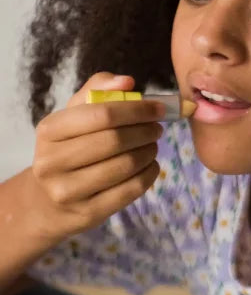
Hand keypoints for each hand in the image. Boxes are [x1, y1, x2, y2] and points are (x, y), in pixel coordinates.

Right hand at [27, 71, 164, 244]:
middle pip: (115, 140)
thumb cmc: (68, 149)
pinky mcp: (87, 213)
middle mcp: (52, 161)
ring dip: (149, 152)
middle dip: (145, 131)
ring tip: (153, 146)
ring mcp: (67, 191)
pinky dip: (149, 174)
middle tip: (158, 128)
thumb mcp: (73, 117)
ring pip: (125, 166)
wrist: (47, 202)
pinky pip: (130, 190)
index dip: (137, 109)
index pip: (103, 114)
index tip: (158, 108)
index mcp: (49, 130)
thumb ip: (98, 91)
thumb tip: (127, 81)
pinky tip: (151, 166)